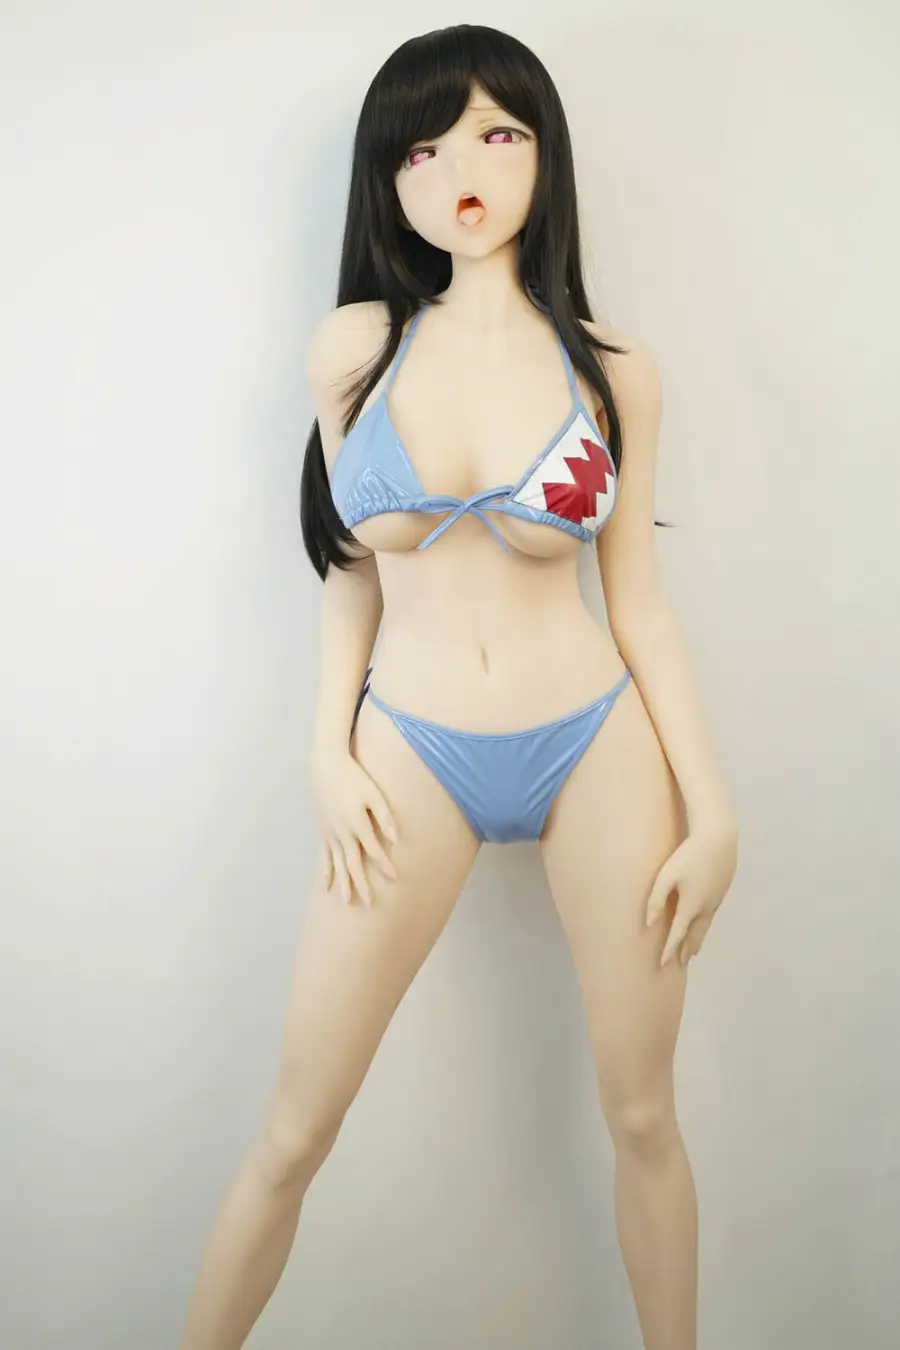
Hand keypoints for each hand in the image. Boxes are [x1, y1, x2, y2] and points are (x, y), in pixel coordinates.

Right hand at [310, 748, 398, 906]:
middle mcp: (342, 833)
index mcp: (356, 823)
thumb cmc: (354, 777)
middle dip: (361, 885)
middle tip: (369, 905)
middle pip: (352, 864)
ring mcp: (330, 834)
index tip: (395, 878)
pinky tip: (326, 887)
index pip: (373, 851)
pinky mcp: (324, 831)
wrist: (325, 766)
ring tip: (347, 902)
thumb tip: (396, 839)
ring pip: (337, 864)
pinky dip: (326, 872)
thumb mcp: (374, 793)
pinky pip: (325, 857)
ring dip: (343, 884)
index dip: (384, 865)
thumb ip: (385, 816)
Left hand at [645, 815, 738, 967]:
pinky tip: (702, 921)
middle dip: (687, 949)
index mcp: (691, 906)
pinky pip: (711, 914)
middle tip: (681, 963)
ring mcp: (716, 899)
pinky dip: (705, 924)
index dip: (669, 950)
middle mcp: (706, 907)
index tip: (663, 964)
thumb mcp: (667, 876)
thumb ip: (656, 899)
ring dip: (698, 939)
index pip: (678, 935)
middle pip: (695, 934)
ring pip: (706, 925)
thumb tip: (649, 923)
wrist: (720, 837)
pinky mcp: (722, 889)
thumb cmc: (689, 855)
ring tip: (693, 950)